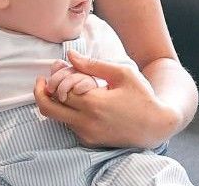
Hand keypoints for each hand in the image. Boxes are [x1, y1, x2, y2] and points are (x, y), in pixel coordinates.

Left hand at [34, 50, 180, 148]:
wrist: (158, 125)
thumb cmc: (142, 96)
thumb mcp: (122, 74)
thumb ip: (93, 65)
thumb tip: (69, 55)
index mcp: (93, 104)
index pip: (58, 90)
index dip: (55, 77)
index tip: (57, 67)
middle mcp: (87, 123)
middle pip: (48, 108)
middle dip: (41, 92)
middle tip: (42, 82)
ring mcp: (88, 135)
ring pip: (57, 118)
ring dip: (55, 102)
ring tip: (65, 88)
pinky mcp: (90, 142)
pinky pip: (69, 126)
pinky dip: (67, 113)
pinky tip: (78, 101)